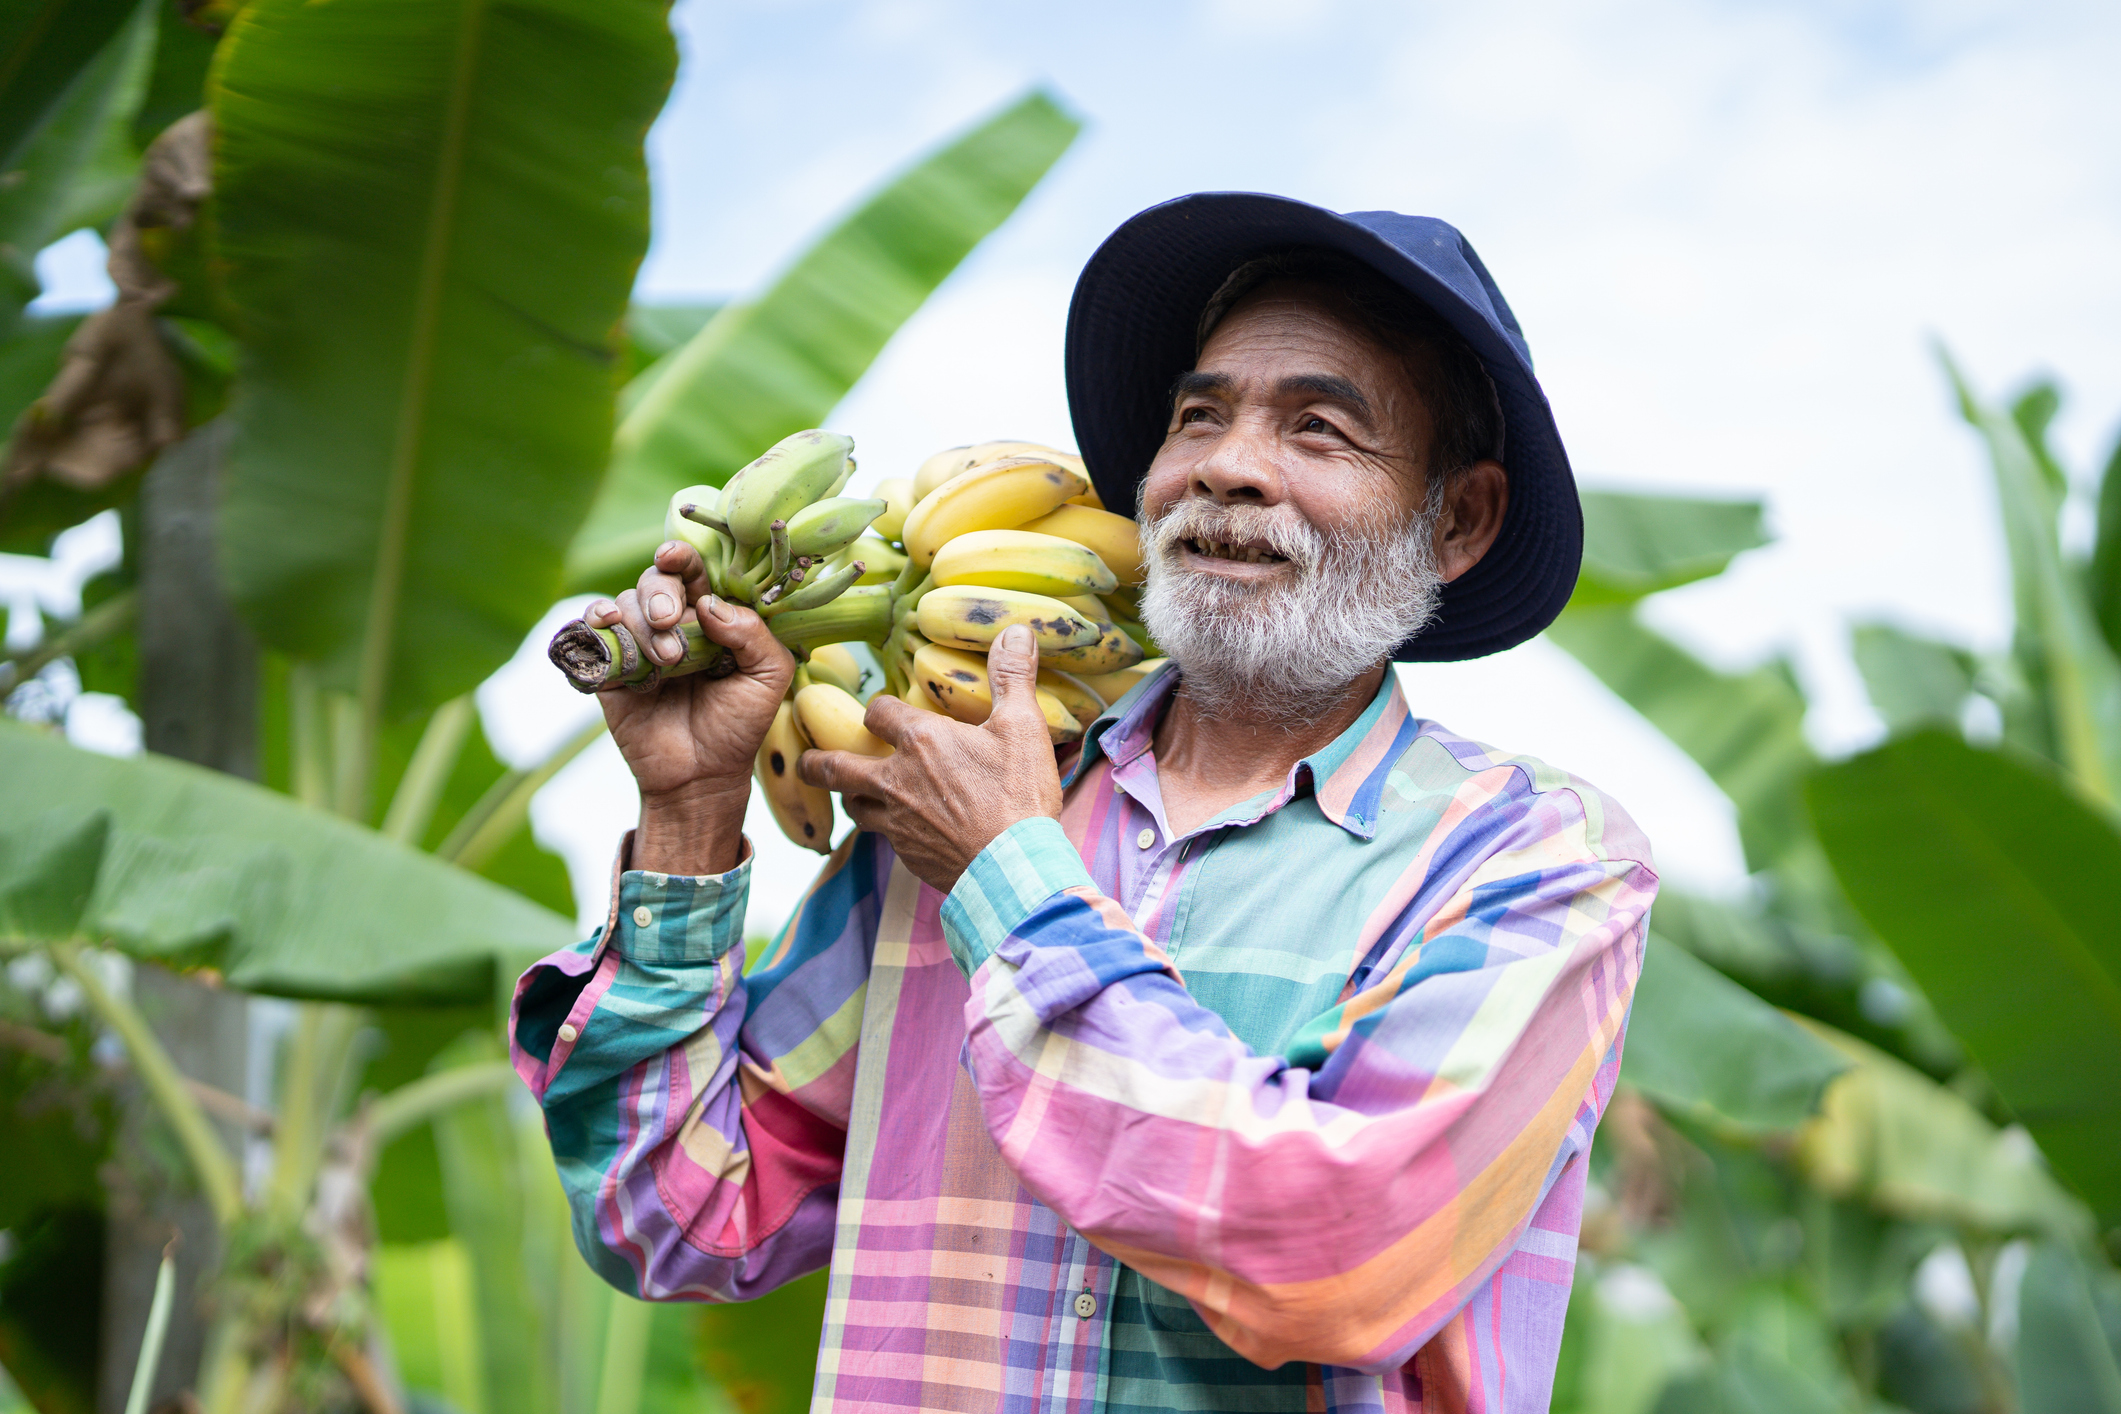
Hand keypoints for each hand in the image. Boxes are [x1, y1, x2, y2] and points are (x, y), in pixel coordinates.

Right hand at [586, 541, 792, 874]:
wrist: (700, 776)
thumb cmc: (738, 726)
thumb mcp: (767, 677)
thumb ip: (753, 633)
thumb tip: (711, 603)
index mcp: (712, 618)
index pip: (696, 573)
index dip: (683, 557)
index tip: (674, 557)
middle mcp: (674, 624)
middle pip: (657, 581)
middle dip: (662, 595)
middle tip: (671, 625)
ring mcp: (639, 643)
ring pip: (626, 602)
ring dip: (641, 623)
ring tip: (666, 662)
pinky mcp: (609, 666)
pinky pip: (592, 629)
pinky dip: (596, 620)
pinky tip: (607, 625)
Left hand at [799, 624, 1061, 890]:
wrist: (1014, 869)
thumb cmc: (1018, 795)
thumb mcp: (1023, 727)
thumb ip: (1012, 677)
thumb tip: (1015, 630)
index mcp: (921, 742)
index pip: (878, 713)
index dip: (879, 710)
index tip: (883, 712)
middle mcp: (897, 780)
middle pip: (838, 767)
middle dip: (818, 762)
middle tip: (806, 761)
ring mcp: (897, 822)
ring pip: (855, 808)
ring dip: (851, 797)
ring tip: (852, 794)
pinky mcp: (908, 855)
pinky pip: (885, 839)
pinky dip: (887, 831)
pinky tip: (902, 831)